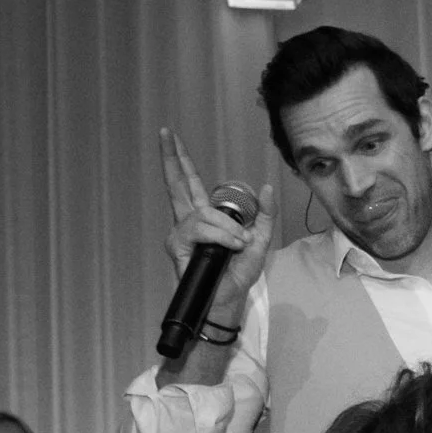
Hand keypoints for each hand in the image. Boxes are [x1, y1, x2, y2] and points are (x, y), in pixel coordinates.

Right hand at [157, 130, 275, 327]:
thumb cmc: (238, 274)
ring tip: (239, 244)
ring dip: (227, 228)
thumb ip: (264, 214)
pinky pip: (202, 230)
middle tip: (165, 133)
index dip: (181, 160)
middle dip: (171, 158)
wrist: (229, 299)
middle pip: (176, 184)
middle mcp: (188, 221)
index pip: (189, 183)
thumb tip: (266, 187)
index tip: (170, 136)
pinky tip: (231, 247)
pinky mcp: (178, 247)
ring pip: (203, 215)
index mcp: (205, 217)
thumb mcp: (260, 240)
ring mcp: (181, 234)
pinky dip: (221, 237)